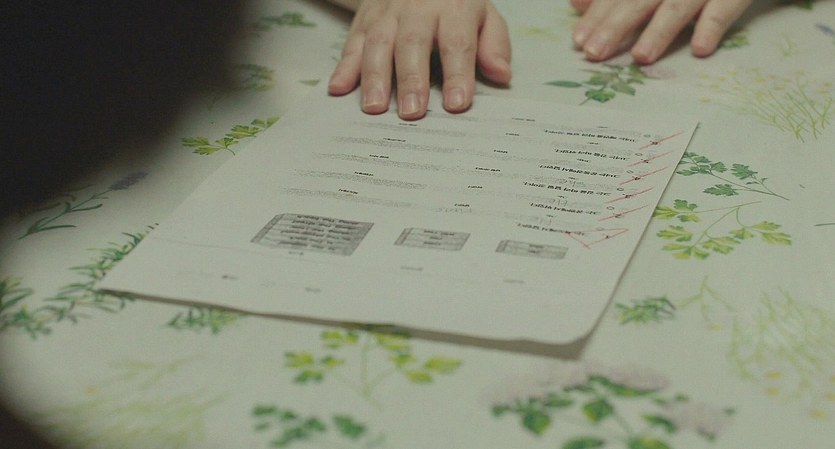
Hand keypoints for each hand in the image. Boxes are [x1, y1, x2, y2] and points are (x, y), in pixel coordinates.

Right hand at [328, 0, 511, 119]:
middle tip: (412, 113)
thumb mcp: (484, 15)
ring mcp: (386, 14)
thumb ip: (494, 44)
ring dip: (374, 77)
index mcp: (453, 8)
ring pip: (377, 43)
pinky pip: (351, 44)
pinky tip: (338, 89)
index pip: (456, 42)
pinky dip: (343, 68)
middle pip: (412, 44)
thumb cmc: (454, 6)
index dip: (458, 74)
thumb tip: (501, 74)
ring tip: (375, 108)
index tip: (457, 104)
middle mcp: (417, 8)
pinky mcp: (362, 21)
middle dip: (411, 80)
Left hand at [570, 0, 752, 63]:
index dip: (598, 14)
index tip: (579, 40)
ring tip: (640, 57)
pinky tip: (700, 49)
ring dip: (659, 30)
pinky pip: (725, 7)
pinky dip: (713, 26)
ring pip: (679, 5)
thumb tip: (576, 4)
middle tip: (595, 53)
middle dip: (617, 24)